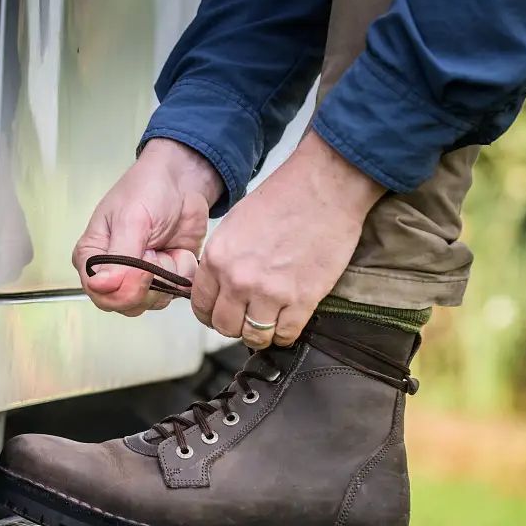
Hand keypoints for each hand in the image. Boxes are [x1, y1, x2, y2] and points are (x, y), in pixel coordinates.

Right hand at [73, 138, 222, 315]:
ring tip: (166, 247)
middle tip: (155, 249)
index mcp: (92, 258)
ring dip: (168, 275)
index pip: (99, 293)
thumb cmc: (149, 190)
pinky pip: (173, 294)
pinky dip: (182, 275)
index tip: (143, 263)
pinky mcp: (163, 280)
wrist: (183, 183)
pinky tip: (178, 253)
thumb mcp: (131, 220)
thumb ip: (120, 259)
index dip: (124, 287)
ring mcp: (138, 280)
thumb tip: (100, 286)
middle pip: (127, 303)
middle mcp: (112, 274)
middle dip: (150, 279)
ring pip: (152, 301)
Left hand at [191, 130, 384, 347]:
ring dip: (261, 333)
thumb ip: (223, 260)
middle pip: (224, 327)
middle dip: (235, 326)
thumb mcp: (235, 226)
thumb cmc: (283, 199)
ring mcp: (269, 292)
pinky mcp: (302, 300)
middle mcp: (238, 279)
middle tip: (248, 317)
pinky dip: (286, 334)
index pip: (201, 306)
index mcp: (217, 258)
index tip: (223, 313)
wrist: (324, 188)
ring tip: (270, 321)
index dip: (211, 314)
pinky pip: (285, 335)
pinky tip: (290, 320)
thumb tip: (220, 287)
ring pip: (253, 337)